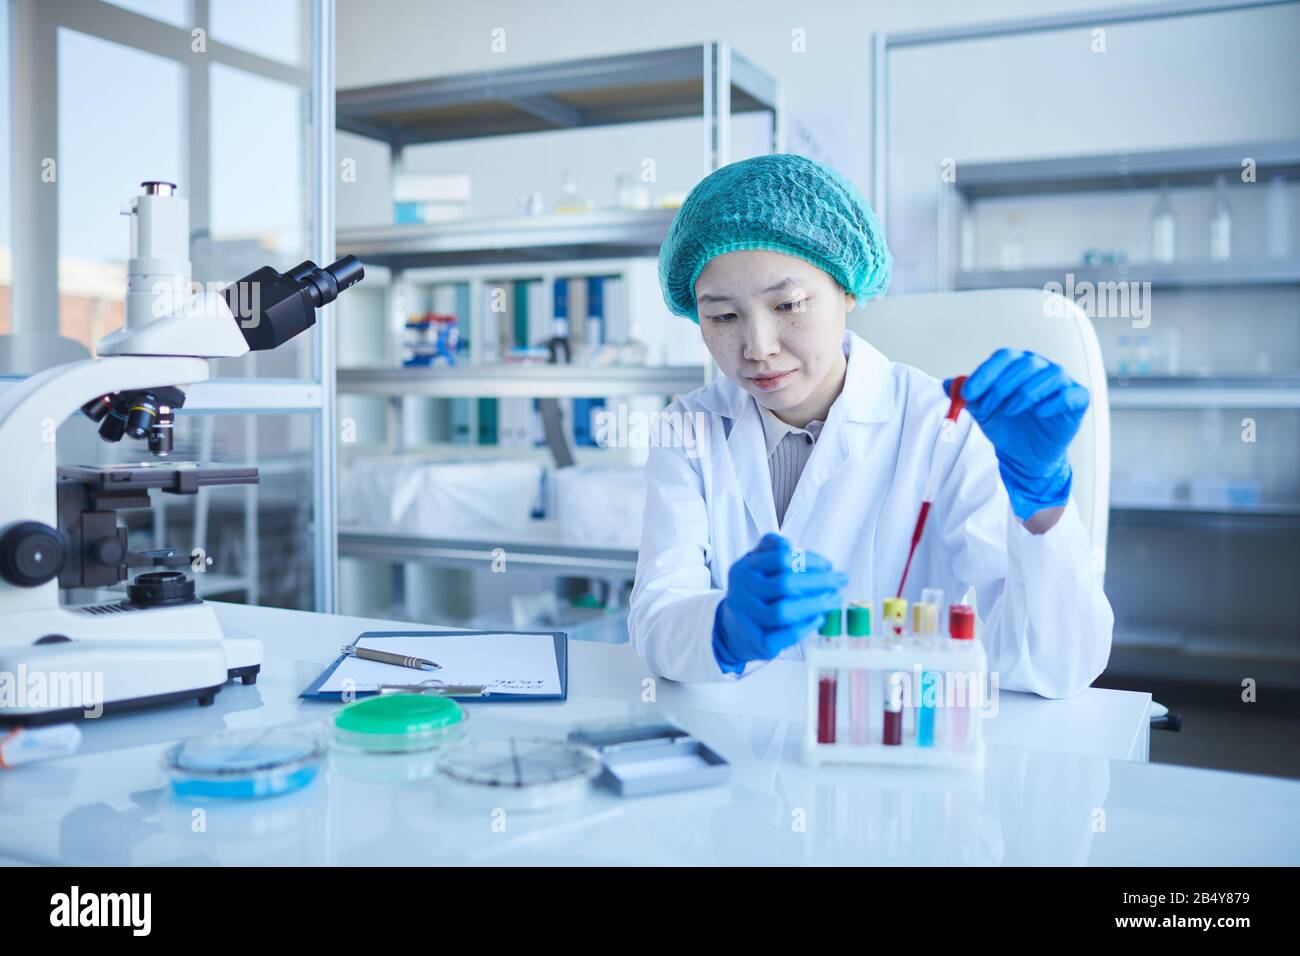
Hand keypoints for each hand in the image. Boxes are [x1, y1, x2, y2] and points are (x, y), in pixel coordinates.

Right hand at [712, 533, 847, 674]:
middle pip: (785, 584)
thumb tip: (788, 545)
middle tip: (840, 581)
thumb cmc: (753, 592)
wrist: (732, 628)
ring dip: (816, 604)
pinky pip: (785, 636)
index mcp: (743, 569)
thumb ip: (770, 549)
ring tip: (834, 599)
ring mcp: (748, 620)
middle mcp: (742, 593)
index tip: (828, 565)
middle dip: (820, 581)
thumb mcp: (754, 565)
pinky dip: (806, 627)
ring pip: (784, 611)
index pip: (780, 559)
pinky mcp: (759, 643)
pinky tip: (819, 618)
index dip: (810, 560)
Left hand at [945, 349, 1088, 522]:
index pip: (1003, 357)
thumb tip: (947, 386)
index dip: (985, 374)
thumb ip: (965, 396)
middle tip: (985, 407)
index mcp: (1017, 364)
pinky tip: (1039, 414)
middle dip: (1000, 386)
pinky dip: (1053, 403)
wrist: (1024, 455)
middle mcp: (1041, 367)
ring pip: (1049, 376)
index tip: (968, 394)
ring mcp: (1061, 382)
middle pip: (1025, 364)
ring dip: (1024, 394)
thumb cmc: (1005, 426)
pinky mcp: (1077, 399)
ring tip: (1008, 412)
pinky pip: (1070, 395)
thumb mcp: (981, 411)